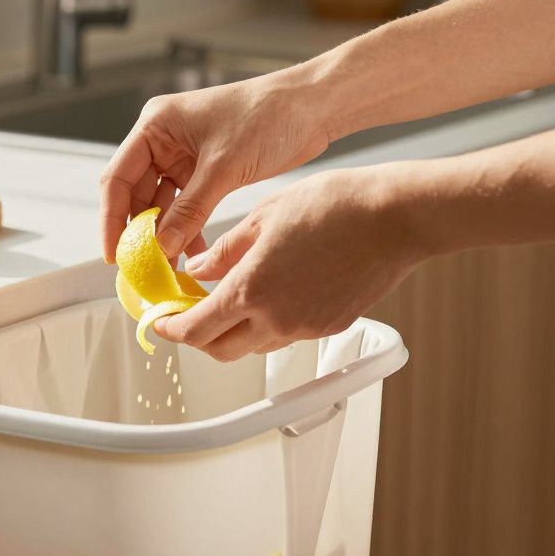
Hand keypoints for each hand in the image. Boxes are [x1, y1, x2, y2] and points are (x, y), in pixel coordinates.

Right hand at [99, 69, 334, 262]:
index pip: (118, 178)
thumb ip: (190, 210)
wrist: (312, 107)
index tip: (114, 254)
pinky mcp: (206, 169)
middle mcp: (164, 139)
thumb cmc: (268, 115)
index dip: (112, 219)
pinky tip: (194, 253)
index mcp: (156, 125)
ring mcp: (184, 155)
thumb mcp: (223, 167)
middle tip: (143, 268)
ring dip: (166, 235)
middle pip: (137, 194)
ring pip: (162, 204)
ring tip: (170, 267)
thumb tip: (163, 247)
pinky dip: (188, 229)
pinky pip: (187, 206)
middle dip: (140, 232)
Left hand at [155, 167, 429, 361]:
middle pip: (220, 350)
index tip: (160, 322)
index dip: (170, 329)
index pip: (194, 330)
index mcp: (251, 290)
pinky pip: (287, 334)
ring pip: (254, 345)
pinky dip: (270, 322)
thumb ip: (224, 251)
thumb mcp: (263, 216)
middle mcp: (276, 319)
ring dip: (235, 331)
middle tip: (189, 313)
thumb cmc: (335, 205)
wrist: (394, 217)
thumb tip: (198, 270)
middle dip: (198, 337)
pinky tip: (275, 291)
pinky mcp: (330, 327)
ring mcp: (306, 328)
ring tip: (233, 296)